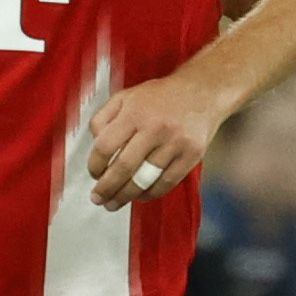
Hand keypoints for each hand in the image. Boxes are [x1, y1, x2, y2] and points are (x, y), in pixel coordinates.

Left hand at [86, 73, 226, 210]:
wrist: (202, 91)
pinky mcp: (191, 155)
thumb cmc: (160, 96)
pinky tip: (139, 196)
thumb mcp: (126, 96)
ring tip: (114, 203)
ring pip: (145, 179)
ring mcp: (175, 143)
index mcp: (134, 112)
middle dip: (107, 188)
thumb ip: (104, 117)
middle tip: (98, 198)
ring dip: (126, 196)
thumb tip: (95, 143)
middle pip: (124, 167)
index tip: (94, 174)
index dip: (94, 165)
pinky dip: (150, 194)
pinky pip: (167, 183)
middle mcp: (154, 128)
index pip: (105, 146)